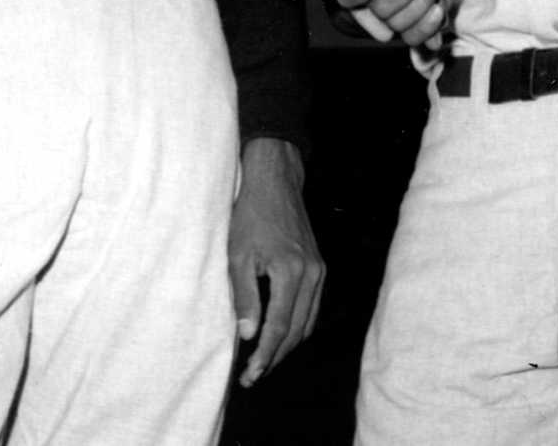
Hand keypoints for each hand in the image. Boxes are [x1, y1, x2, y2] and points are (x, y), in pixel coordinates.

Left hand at [228, 139, 324, 385]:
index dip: (265, 355)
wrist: (275, 182)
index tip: (250, 376)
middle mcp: (312, 274)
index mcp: (290, 272)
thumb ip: (245, 297)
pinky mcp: (319, 265)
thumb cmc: (251, 216)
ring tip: (264, 360)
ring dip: (287, 345)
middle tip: (253, 376)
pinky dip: (298, 326)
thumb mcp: (238, 256)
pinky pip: (313, 306)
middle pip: (297, 330)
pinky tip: (281, 332)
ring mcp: (319, 269)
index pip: (279, 327)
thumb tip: (248, 335)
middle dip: (275, 357)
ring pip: (308, 321)